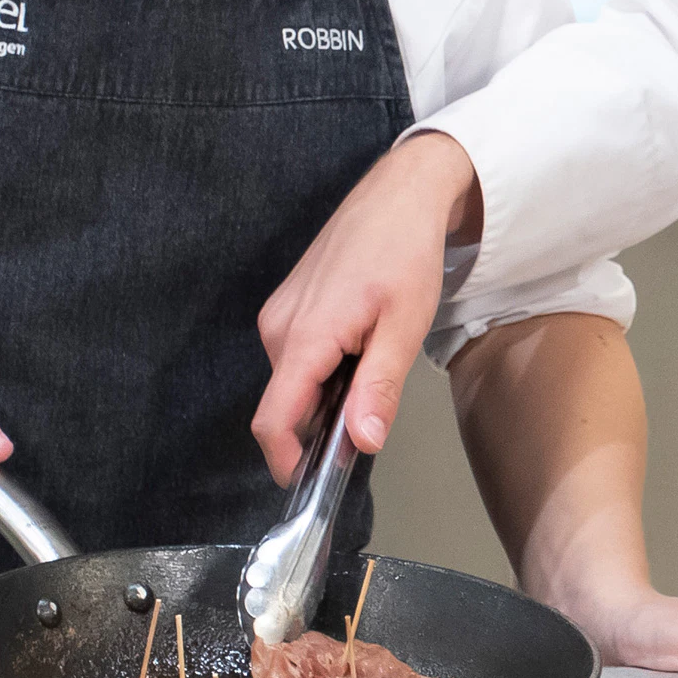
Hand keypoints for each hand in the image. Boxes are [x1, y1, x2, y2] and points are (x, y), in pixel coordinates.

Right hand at [253, 132, 481, 482]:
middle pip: (286, 404)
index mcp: (304, 336)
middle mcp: (278, 327)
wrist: (399, 194)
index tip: (311, 483)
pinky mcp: (286, 306)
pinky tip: (358, 343)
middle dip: (320, 423)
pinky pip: (297, 356)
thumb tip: (362, 442)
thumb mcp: (404, 327)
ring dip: (325, 392)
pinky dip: (324, 368)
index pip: (272, 419)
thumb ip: (378, 388)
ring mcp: (279, 314)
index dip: (286, 460)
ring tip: (372, 360)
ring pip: (293, 381)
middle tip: (373, 406)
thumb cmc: (405, 253)